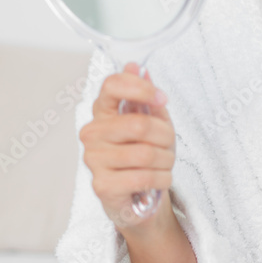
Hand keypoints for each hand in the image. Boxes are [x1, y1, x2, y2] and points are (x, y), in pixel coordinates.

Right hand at [79, 62, 176, 233]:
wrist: (138, 196)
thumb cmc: (144, 153)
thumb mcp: (152, 121)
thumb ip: (145, 96)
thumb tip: (137, 66)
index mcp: (103, 111)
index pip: (112, 85)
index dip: (141, 89)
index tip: (162, 99)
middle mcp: (92, 133)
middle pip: (139, 125)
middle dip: (165, 136)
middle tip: (169, 144)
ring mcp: (94, 159)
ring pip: (145, 154)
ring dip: (166, 160)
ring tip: (165, 163)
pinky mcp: (102, 186)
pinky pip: (143, 177)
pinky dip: (162, 178)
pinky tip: (160, 179)